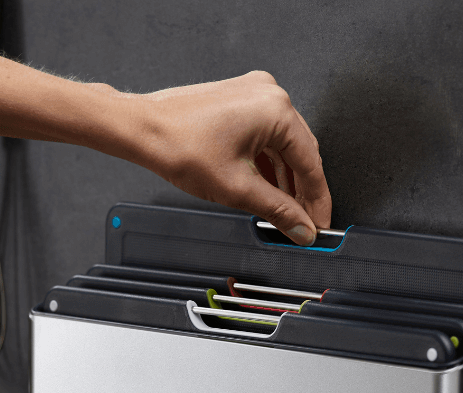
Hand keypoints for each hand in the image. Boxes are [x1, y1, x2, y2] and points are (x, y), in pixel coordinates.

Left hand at [120, 72, 331, 244]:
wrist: (143, 129)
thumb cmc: (179, 146)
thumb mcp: (237, 189)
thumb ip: (277, 211)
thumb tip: (300, 228)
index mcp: (276, 110)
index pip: (311, 162)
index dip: (317, 200)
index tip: (319, 223)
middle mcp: (269, 94)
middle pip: (299, 152)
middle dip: (302, 191)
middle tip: (303, 223)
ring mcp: (254, 94)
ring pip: (282, 145)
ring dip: (284, 178)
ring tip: (283, 210)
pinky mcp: (239, 100)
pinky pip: (265, 135)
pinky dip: (267, 162)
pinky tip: (266, 187)